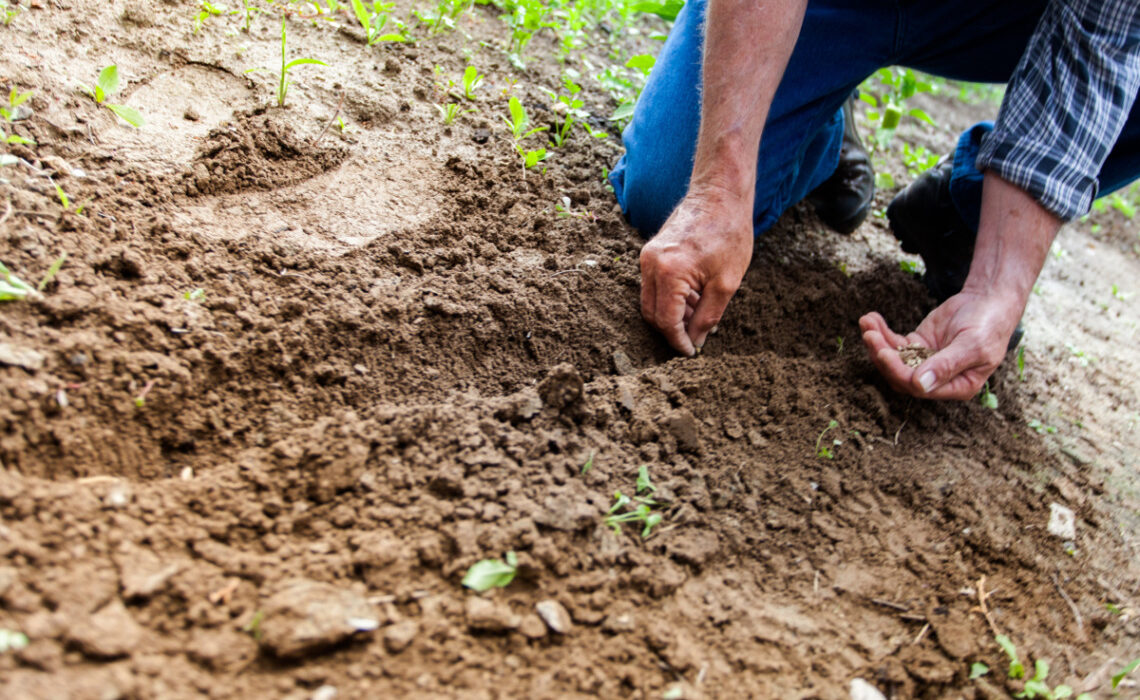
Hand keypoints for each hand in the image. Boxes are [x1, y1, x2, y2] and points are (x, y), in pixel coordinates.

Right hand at [639, 188, 754, 355]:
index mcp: (669, 273)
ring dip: (672, 314)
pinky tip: (694, 298)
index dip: (678, 342)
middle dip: (672, 330)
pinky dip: (670, 298)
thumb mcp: (726, 283)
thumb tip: (695, 341)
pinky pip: (654, 285)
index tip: (691, 353)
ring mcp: (647, 256)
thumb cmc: (729, 233)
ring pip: (651, 301)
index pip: (666, 321)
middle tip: (695, 338)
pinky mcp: (651, 251)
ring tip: (700, 315)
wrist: (720, 194)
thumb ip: (708, 317)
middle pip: (652, 314)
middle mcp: (651, 264)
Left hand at [859, 287, 1023, 399]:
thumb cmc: (989, 325)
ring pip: (894, 359)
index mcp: (956, 387)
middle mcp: (938, 379)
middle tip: (869, 335)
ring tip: (866, 322)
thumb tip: (920, 385)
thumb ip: (946, 365)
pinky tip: (871, 318)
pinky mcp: (917, 345)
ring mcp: (925, 361)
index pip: (919, 387)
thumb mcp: (973, 346)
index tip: (884, 353)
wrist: (990, 301)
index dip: (898, 372)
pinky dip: (881, 332)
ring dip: (877, 342)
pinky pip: (894, 343)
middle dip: (882, 356)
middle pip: (900, 375)